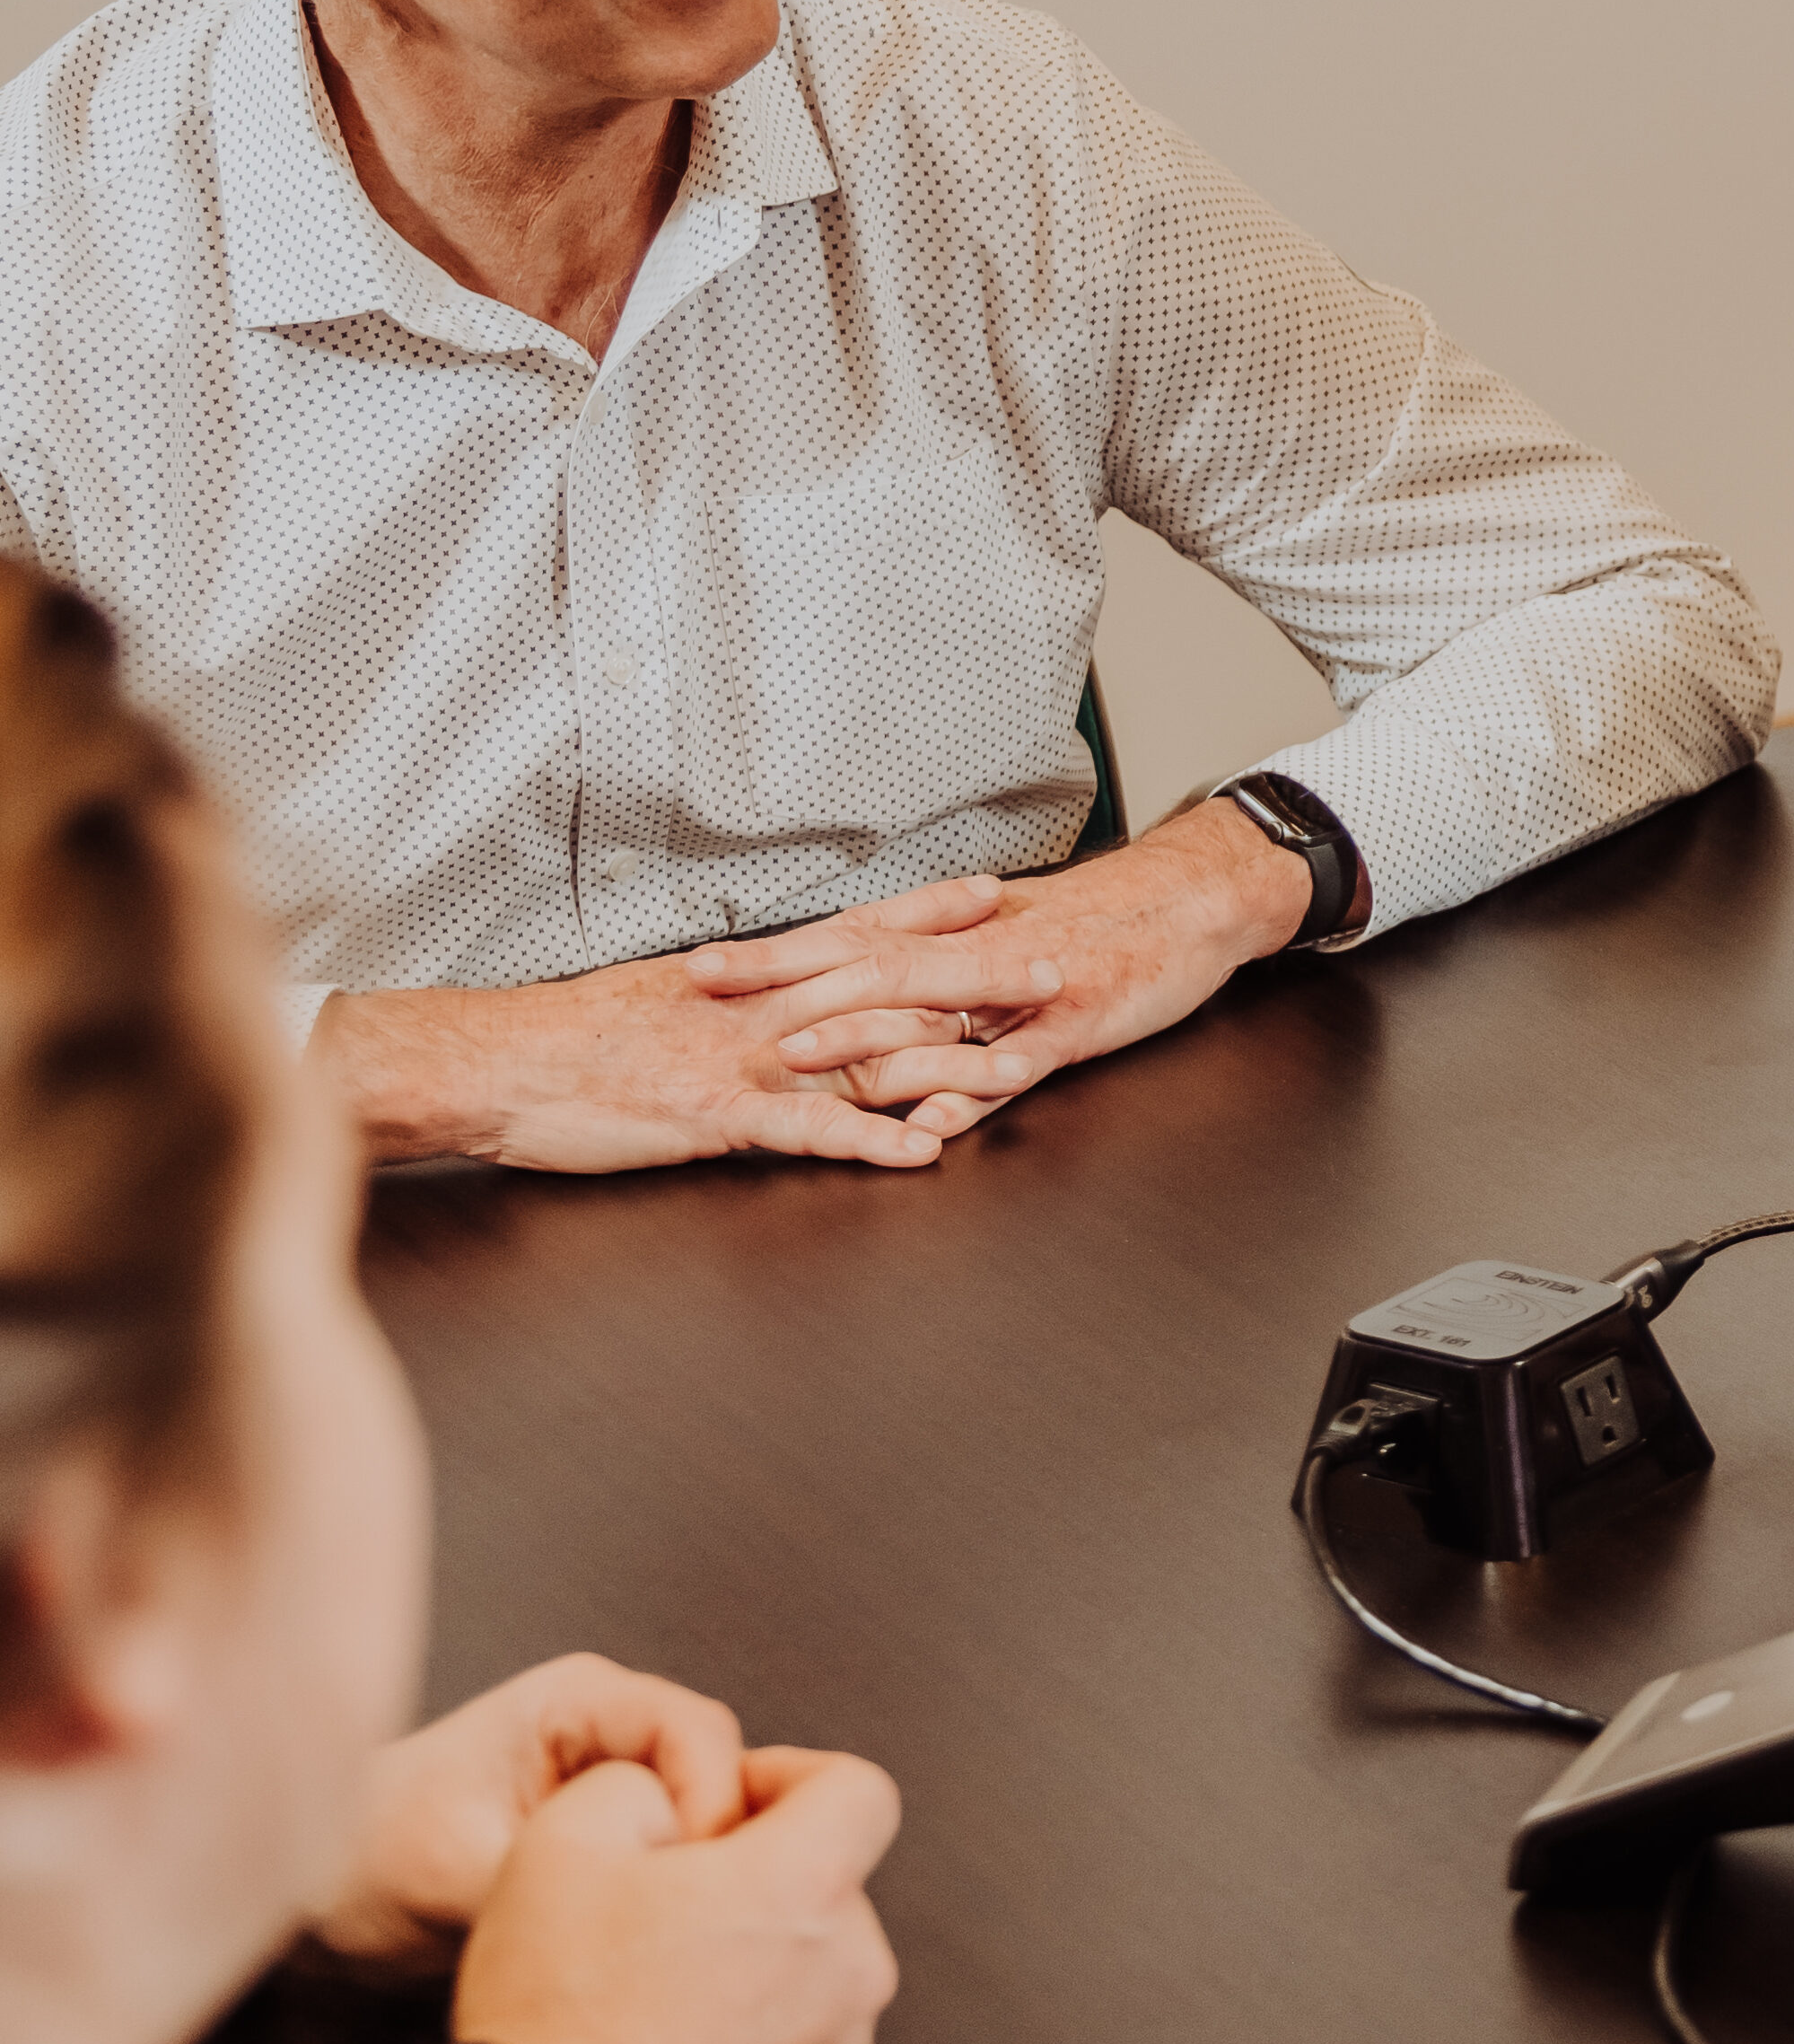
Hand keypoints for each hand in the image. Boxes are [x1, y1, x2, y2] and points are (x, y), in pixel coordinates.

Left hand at [312, 1655, 749, 1970]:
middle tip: (692, 1921)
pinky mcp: (614, 1835)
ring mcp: (616, 1782)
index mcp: (579, 1701)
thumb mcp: (455, 1873)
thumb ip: (554, 1879)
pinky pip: (677, 1857)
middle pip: (720, 1775)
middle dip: (715, 1847)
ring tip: (671, 1941)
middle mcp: (611, 1729)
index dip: (714, 1802)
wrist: (315, 1907)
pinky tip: (652, 1948)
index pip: (699, 1732)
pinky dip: (675, 1899)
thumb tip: (645, 1908)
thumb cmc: (363, 1866)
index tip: (693, 1879)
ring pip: (707, 1821)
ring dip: (696, 1878)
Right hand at [317, 876, 1055, 1172]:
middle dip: (975, 978)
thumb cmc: (565, 1037)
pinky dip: (869, 1142)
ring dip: (949, 1061)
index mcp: (744, 978)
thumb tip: (767, 985)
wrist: (488, 1063)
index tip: (996, 891)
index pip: (853, 930)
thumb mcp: (657, 999)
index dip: (927, 910)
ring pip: (864, 1055)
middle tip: (1056, 964)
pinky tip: (924, 1153)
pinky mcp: (711, 1119)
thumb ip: (723, 995)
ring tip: (1026, 1062)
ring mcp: (739, 1063)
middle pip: (884, 985)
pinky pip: (805, 1133)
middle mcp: (757, 1010)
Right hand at [449, 1745, 903, 2043]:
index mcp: (806, 1887)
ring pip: (818, 1980)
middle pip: (830, 1892)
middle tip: (669, 1914)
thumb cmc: (549, 2011)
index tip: (731, 1807)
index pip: (860, 1791)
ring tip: (660, 2003)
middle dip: (763, 1885)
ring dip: (761, 1973)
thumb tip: (672, 1799)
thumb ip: (637, 1783)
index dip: (795, 1779)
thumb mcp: (558, 1843)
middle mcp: (850, 1973)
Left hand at [737, 800, 1313, 1119]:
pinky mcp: (1070, 1028)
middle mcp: (978, 954)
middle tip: (708, 997)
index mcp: (958, 930)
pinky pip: (1010, 1068)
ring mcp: (1022, 992)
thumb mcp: (1016, 926)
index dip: (773, 952)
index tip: (701, 964)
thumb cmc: (1108, 916)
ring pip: (928, 1013)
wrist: (1194, 897)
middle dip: (781, 982)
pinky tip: (927, 1122)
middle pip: (865, 966)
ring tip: (795, 1058)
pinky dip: (965, 1094)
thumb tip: (871, 975)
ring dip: (859, 1036)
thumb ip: (944, 956)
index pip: (847, 936)